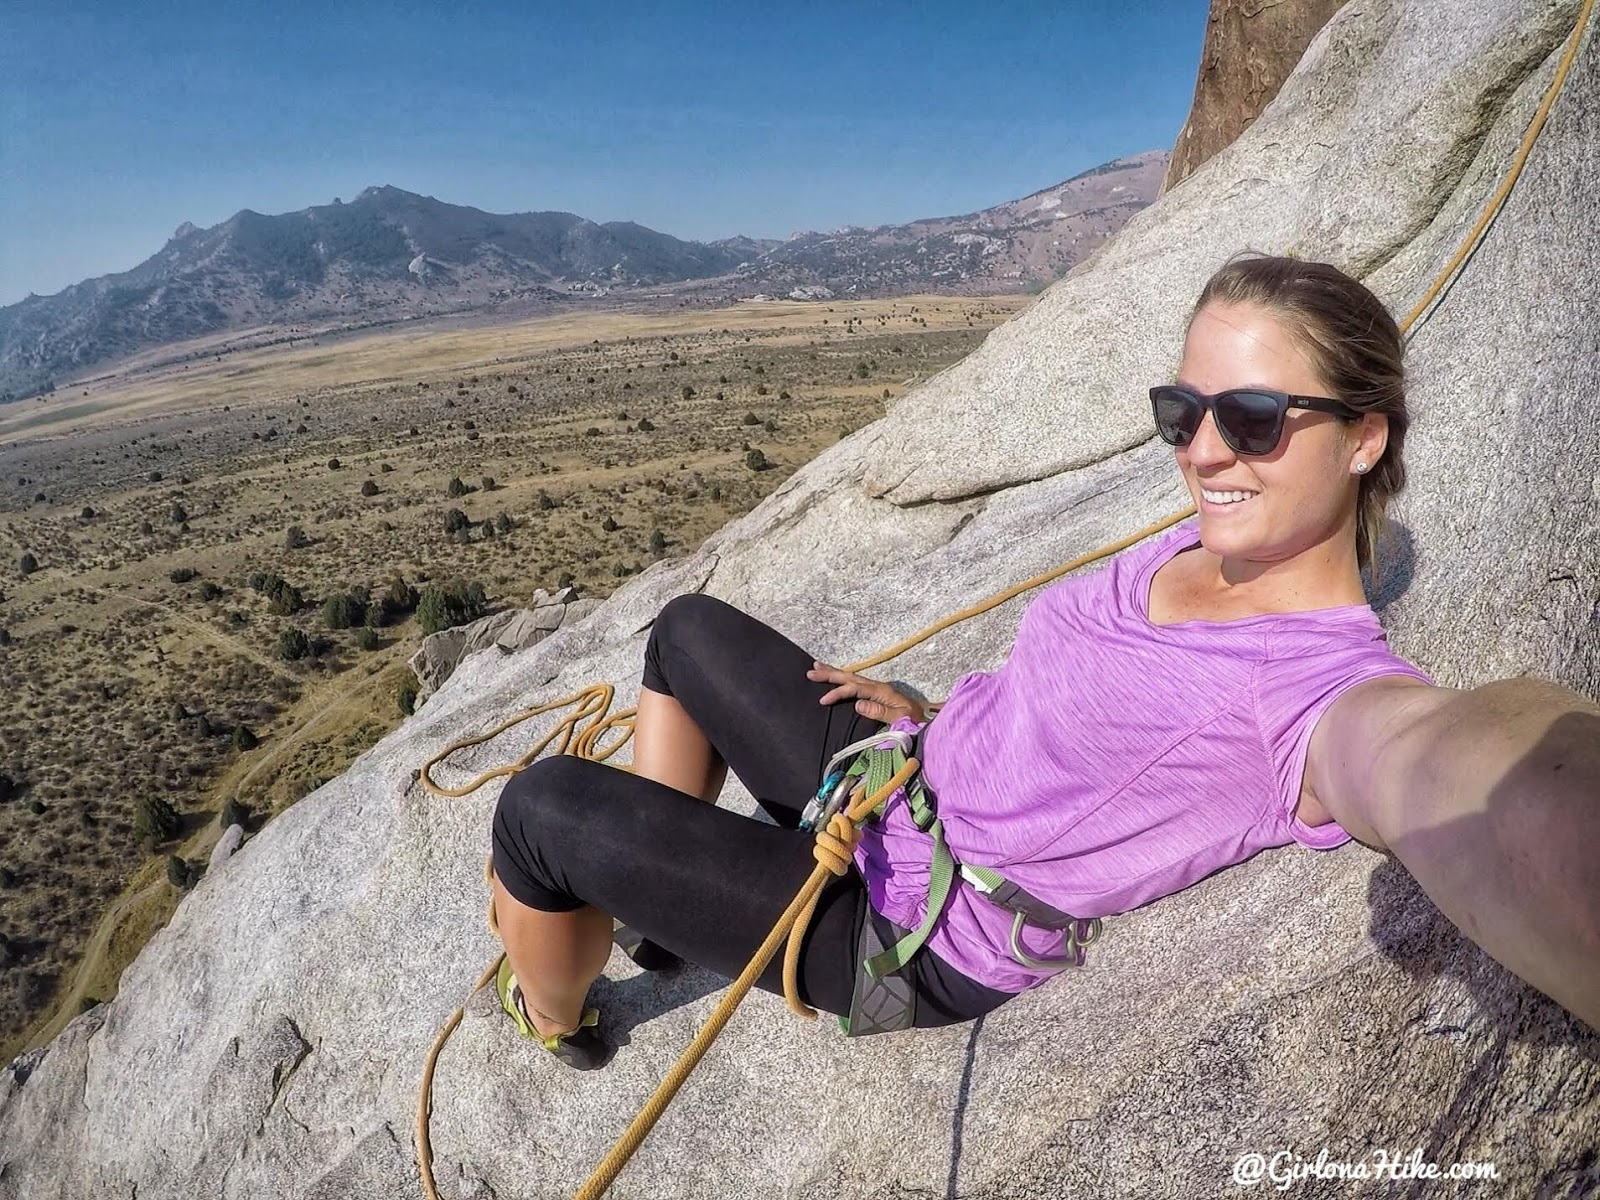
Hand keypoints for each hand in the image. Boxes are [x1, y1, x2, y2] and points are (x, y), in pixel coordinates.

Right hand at [806, 660, 928, 723]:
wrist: (929, 719)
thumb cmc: (916, 721)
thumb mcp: (901, 718)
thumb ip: (880, 711)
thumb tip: (857, 704)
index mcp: (882, 692)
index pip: (855, 689)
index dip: (838, 693)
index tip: (823, 700)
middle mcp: (878, 687)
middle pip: (850, 677)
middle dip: (830, 674)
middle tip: (811, 671)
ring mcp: (877, 689)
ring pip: (852, 677)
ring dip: (834, 673)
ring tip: (816, 667)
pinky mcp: (877, 693)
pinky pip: (856, 683)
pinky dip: (843, 678)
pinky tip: (836, 678)